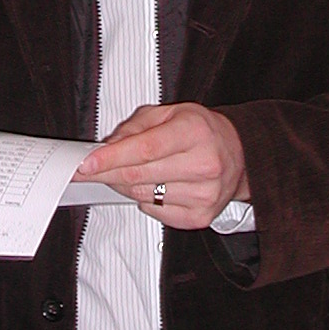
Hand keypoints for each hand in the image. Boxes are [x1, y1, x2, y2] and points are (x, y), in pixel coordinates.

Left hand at [77, 103, 248, 229]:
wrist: (240, 156)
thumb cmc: (203, 133)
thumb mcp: (171, 114)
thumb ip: (136, 126)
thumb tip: (108, 147)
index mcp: (194, 132)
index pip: (144, 149)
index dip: (111, 157)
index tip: (88, 163)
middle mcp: (202, 164)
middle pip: (139, 175)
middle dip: (108, 173)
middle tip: (94, 169)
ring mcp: (203, 194)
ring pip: (143, 195)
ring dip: (126, 186)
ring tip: (134, 172)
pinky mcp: (200, 216)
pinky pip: (155, 211)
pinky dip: (146, 200)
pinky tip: (157, 185)